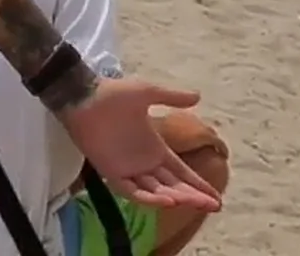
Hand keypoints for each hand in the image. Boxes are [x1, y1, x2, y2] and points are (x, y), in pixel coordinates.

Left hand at [58, 78, 222, 211]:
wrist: (82, 95)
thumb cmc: (113, 93)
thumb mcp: (148, 92)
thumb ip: (172, 97)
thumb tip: (198, 96)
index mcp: (155, 147)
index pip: (181, 172)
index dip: (198, 184)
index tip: (216, 198)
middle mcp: (144, 162)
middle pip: (173, 186)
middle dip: (192, 196)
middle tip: (213, 206)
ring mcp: (127, 168)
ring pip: (156, 191)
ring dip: (174, 198)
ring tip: (191, 202)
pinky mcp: (110, 171)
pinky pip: (131, 190)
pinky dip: (147, 197)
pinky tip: (166, 200)